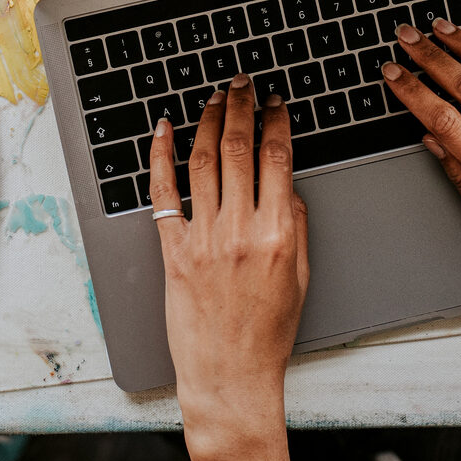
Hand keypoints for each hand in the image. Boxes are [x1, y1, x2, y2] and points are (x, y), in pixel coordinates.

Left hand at [148, 74, 310, 460]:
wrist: (230, 377)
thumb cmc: (268, 334)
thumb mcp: (301, 277)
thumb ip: (294, 225)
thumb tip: (283, 185)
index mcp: (278, 235)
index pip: (278, 159)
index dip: (277, 122)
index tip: (276, 103)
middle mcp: (240, 231)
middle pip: (240, 150)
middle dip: (242, 108)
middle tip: (242, 84)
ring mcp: (203, 240)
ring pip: (205, 162)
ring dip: (209, 122)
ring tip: (214, 98)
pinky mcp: (173, 252)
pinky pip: (164, 194)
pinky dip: (160, 157)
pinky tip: (163, 131)